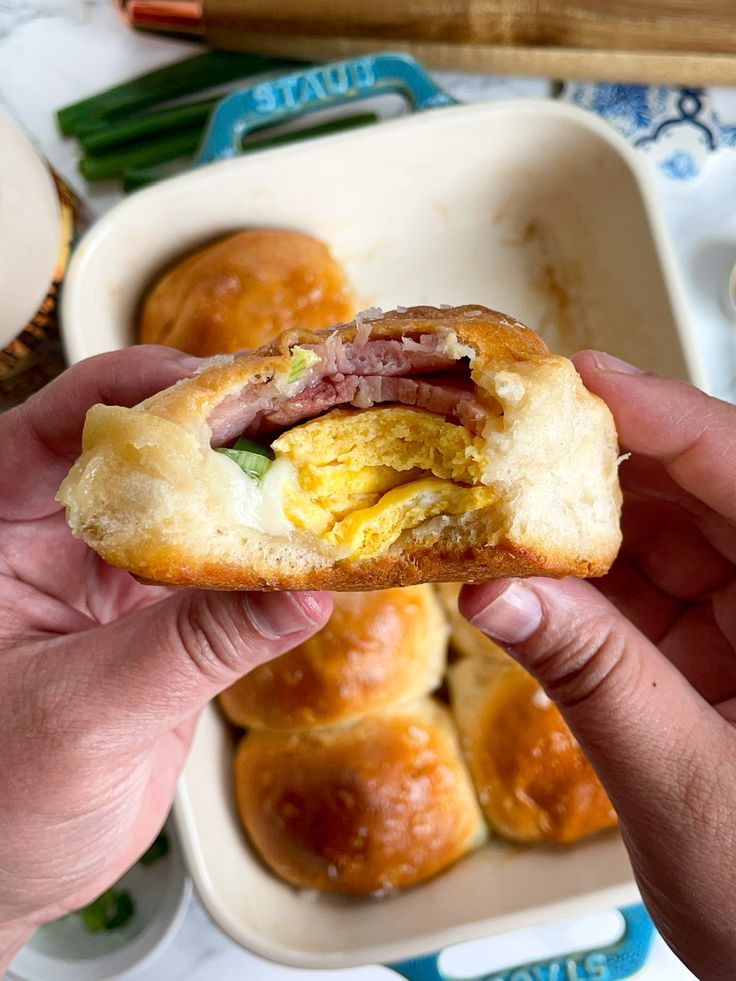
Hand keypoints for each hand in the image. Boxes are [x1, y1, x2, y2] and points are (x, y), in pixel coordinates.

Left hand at [0, 348, 331, 969]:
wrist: (8, 873)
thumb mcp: (83, 714)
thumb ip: (190, 647)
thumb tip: (301, 592)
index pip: (68, 418)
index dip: (148, 388)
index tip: (228, 387)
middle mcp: (55, 532)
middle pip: (146, 447)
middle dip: (224, 427)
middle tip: (308, 416)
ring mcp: (110, 572)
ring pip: (190, 504)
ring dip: (254, 489)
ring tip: (328, 467)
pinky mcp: (157, 614)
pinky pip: (218, 569)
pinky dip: (266, 558)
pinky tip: (316, 547)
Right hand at [461, 352, 735, 980]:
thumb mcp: (688, 789)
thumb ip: (595, 680)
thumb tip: (498, 592)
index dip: (665, 415)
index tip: (580, 377)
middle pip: (703, 496)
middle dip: (603, 475)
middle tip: (511, 454)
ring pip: (669, 541)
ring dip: (585, 538)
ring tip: (505, 527)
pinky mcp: (726, 654)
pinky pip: (654, 594)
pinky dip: (591, 591)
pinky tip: (536, 590)